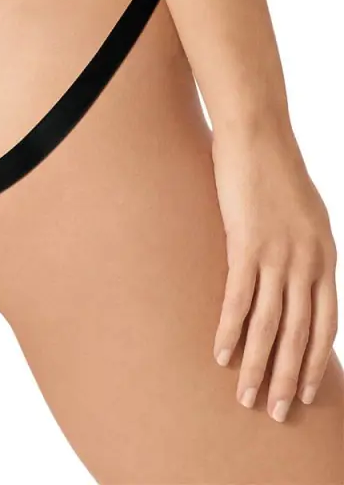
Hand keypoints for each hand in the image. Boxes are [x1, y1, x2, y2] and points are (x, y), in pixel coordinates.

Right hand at [211, 122, 337, 422]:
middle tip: (278, 412)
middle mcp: (308, 263)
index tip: (306, 393)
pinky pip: (239, 298)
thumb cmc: (276, 171)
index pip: (326, 324)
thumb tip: (292, 271)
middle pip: (300, 334)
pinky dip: (231, 330)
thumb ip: (303, 246)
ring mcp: (278, 255)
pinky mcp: (246, 245)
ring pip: (271, 325)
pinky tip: (222, 354)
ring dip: (259, 365)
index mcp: (325, 258)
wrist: (259, 136)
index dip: (316, 363)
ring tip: (247, 397)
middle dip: (289, 378)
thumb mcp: (305, 214)